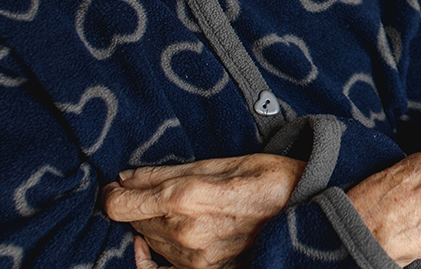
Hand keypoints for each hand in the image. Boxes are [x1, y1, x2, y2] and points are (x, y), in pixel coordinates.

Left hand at [102, 154, 304, 268]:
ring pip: (148, 241)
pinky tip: (152, 246)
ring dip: (151, 226)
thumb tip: (126, 177)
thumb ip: (166, 173)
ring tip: (174, 208)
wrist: (308, 209)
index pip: (119, 205)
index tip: (117, 185)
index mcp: (185, 198)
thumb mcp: (220, 163)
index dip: (111, 194)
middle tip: (151, 191)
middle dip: (136, 205)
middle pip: (132, 222)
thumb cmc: (269, 178)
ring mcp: (195, 257)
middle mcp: (185, 232)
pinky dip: (152, 256)